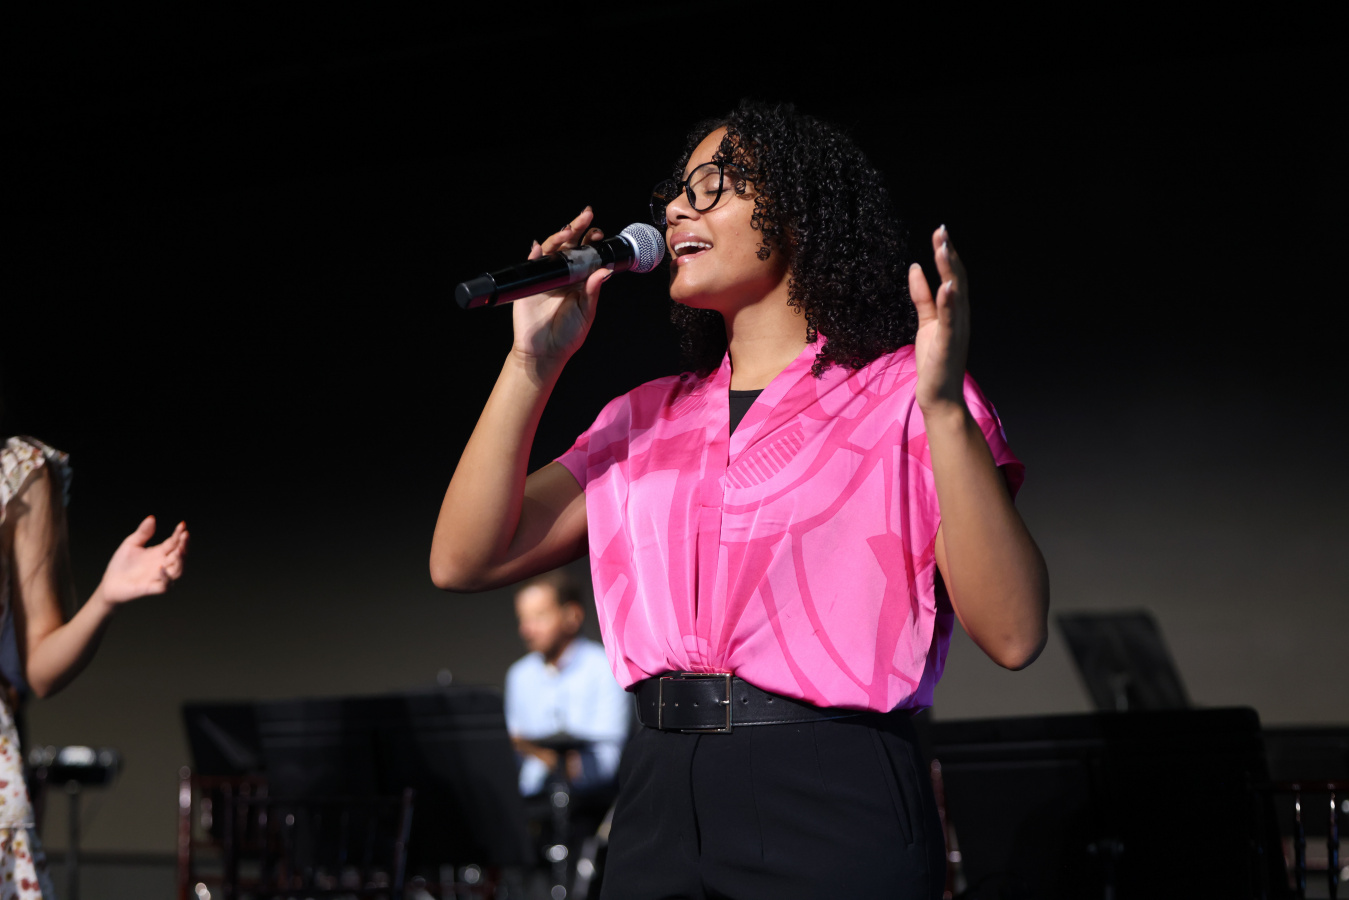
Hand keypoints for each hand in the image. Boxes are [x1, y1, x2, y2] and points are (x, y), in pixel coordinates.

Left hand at [98, 516, 188, 604]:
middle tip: (185, 536)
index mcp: (159, 552)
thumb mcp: (131, 544)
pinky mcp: (151, 588)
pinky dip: (166, 578)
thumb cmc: (121, 564)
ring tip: (179, 551)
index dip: (179, 534)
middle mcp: (163, 564)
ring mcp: (158, 577)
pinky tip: (160, 567)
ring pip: (178, 571)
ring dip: (182, 561)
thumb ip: (143, 532)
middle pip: (181, 556)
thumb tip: (152, 518)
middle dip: (185, 546)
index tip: (182, 525)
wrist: (109, 583)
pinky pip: (165, 585)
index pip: (174, 542)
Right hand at [510, 206, 611, 373]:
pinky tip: (539, 246)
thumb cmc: (568, 334)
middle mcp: (563, 275)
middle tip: (586, 216)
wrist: (545, 352)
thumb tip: (605, 269)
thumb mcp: (586, 311)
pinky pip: (531, 265)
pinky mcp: (529, 284)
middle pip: (569, 245)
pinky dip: (535, 254)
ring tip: (569, 229)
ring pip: (551, 250)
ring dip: (558, 237)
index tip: (598, 234)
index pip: (586, 254)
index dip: (591, 242)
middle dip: (577, 228)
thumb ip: (593, 290)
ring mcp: (546, 277)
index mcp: (579, 280)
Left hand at [908, 225, 970, 412]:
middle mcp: (961, 318)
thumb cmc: (935, 362)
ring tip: (943, 249)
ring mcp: (956, 331)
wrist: (939, 397)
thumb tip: (916, 268)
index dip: (947, 254)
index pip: (954, 277)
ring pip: (955, 296)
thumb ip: (922, 296)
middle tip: (942, 230)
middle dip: (949, 255)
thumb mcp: (926, 323)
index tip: (940, 233)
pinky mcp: (948, 346)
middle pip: (957, 280)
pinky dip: (948, 302)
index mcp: (956, 312)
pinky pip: (949, 321)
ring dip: (950, 271)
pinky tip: (945, 285)